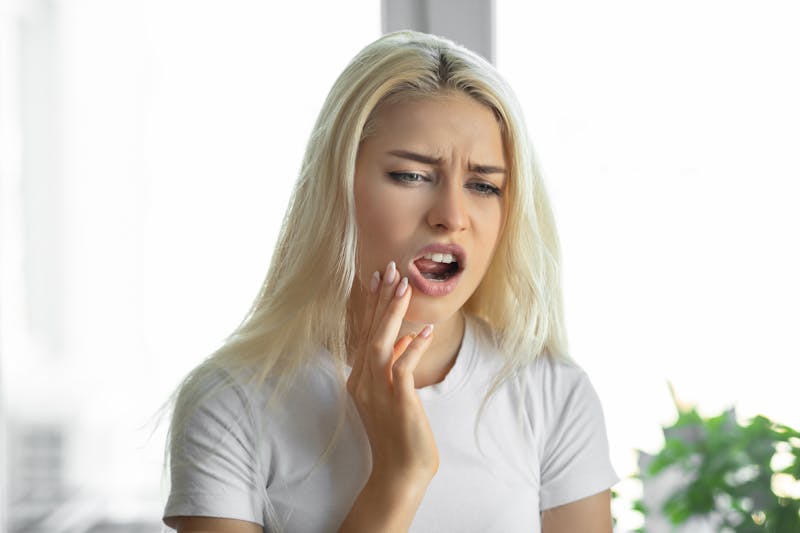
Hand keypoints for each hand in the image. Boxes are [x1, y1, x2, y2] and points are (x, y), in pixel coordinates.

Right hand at [346, 260, 439, 484]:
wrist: (400, 472)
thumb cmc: (399, 433)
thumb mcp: (394, 393)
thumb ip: (395, 364)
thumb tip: (404, 338)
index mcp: (360, 377)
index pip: (364, 332)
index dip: (371, 304)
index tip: (377, 277)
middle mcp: (362, 380)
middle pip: (369, 331)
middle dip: (380, 298)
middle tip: (389, 269)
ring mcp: (377, 390)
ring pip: (381, 342)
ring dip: (392, 313)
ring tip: (403, 286)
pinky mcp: (396, 400)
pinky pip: (403, 366)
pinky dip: (413, 347)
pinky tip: (424, 331)